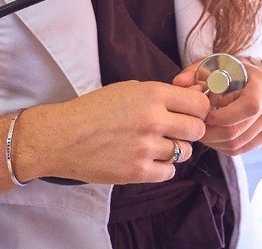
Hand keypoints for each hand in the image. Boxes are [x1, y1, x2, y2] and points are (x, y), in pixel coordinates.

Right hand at [16, 79, 209, 183]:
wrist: (62, 136)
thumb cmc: (95, 110)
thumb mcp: (130, 89)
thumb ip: (162, 95)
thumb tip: (195, 99)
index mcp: (153, 95)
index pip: (200, 104)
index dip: (199, 110)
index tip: (191, 113)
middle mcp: (153, 120)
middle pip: (197, 129)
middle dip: (190, 130)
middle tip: (176, 131)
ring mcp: (146, 147)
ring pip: (184, 152)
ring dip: (175, 150)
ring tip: (156, 144)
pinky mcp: (137, 171)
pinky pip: (169, 172)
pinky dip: (162, 167)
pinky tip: (148, 159)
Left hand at [173, 57, 261, 153]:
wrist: (244, 75)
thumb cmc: (224, 70)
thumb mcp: (209, 66)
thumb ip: (192, 73)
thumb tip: (179, 83)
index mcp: (260, 80)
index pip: (249, 107)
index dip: (224, 117)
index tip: (206, 115)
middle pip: (239, 130)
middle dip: (212, 133)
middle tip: (195, 127)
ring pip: (238, 143)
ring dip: (214, 142)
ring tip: (202, 130)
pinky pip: (242, 149)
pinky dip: (222, 147)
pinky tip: (213, 136)